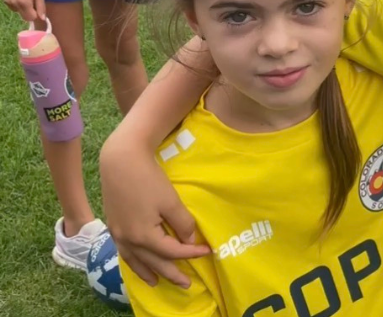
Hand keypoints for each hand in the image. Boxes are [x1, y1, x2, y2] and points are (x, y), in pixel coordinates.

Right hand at [2, 0, 45, 20]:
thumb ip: (41, 6)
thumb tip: (42, 18)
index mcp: (25, 3)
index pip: (31, 18)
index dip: (36, 14)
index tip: (37, 7)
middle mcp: (15, 5)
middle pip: (24, 17)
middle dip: (30, 13)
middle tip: (32, 1)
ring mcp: (8, 2)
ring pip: (18, 12)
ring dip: (23, 8)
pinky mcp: (4, 0)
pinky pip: (13, 7)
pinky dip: (17, 4)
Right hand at [100, 144, 210, 287]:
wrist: (120, 160)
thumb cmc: (148, 179)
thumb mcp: (171, 202)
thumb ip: (182, 224)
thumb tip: (189, 242)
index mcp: (143, 236)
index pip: (172, 251)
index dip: (190, 253)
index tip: (207, 251)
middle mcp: (127, 240)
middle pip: (153, 262)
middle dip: (171, 273)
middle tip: (186, 284)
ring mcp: (117, 234)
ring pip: (135, 261)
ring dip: (148, 272)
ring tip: (158, 283)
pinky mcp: (113, 226)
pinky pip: (124, 252)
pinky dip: (133, 261)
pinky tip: (138, 263)